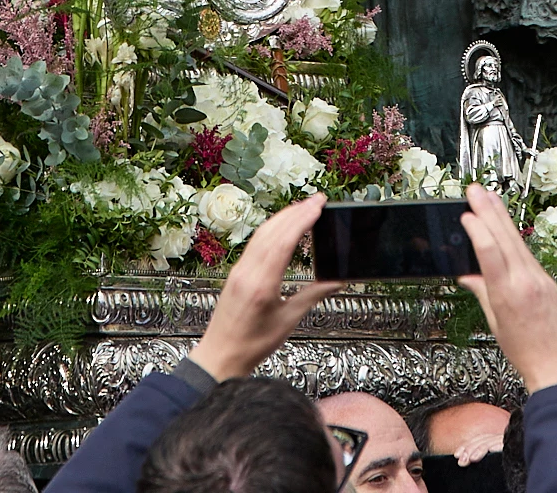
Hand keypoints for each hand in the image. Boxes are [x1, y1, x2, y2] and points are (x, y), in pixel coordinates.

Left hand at [189, 194, 339, 379]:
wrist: (221, 355)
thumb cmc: (251, 344)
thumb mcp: (287, 321)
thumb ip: (312, 296)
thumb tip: (336, 281)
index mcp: (261, 284)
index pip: (284, 241)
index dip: (302, 219)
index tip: (318, 205)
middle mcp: (247, 271)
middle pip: (273, 231)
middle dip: (296, 211)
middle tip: (318, 200)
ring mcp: (239, 270)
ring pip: (262, 234)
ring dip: (284, 217)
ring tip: (304, 207)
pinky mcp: (237, 272)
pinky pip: (255, 243)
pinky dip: (272, 229)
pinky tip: (283, 226)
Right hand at [454, 184, 556, 390]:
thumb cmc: (526, 352)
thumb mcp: (496, 323)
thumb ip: (483, 293)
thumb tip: (469, 275)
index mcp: (509, 295)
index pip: (491, 253)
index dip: (479, 229)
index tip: (468, 213)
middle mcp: (527, 282)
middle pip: (505, 238)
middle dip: (489, 210)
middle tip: (476, 189)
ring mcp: (541, 280)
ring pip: (518, 242)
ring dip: (502, 217)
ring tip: (490, 197)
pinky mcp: (550, 281)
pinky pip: (528, 255)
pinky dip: (514, 238)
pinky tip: (506, 228)